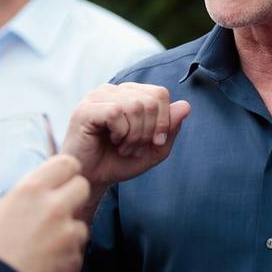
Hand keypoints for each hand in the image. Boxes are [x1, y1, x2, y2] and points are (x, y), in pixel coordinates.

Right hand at [0, 155, 89, 271]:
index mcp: (32, 189)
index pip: (68, 163)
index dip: (65, 171)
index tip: (57, 181)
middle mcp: (55, 206)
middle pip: (82, 186)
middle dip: (72, 195)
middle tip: (57, 208)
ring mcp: (68, 233)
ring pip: (83, 220)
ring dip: (71, 227)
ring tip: (48, 240)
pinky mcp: (74, 257)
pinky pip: (79, 248)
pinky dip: (69, 253)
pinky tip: (49, 260)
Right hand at [61, 83, 190, 204]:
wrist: (91, 180)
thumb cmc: (118, 163)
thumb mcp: (154, 150)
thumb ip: (170, 129)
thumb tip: (186, 105)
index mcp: (128, 94)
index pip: (159, 93)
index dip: (164, 120)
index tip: (156, 142)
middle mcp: (112, 91)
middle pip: (150, 100)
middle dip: (149, 130)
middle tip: (136, 148)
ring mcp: (97, 97)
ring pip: (135, 105)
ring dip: (135, 135)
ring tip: (124, 148)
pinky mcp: (85, 109)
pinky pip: (116, 112)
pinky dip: (121, 133)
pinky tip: (113, 142)